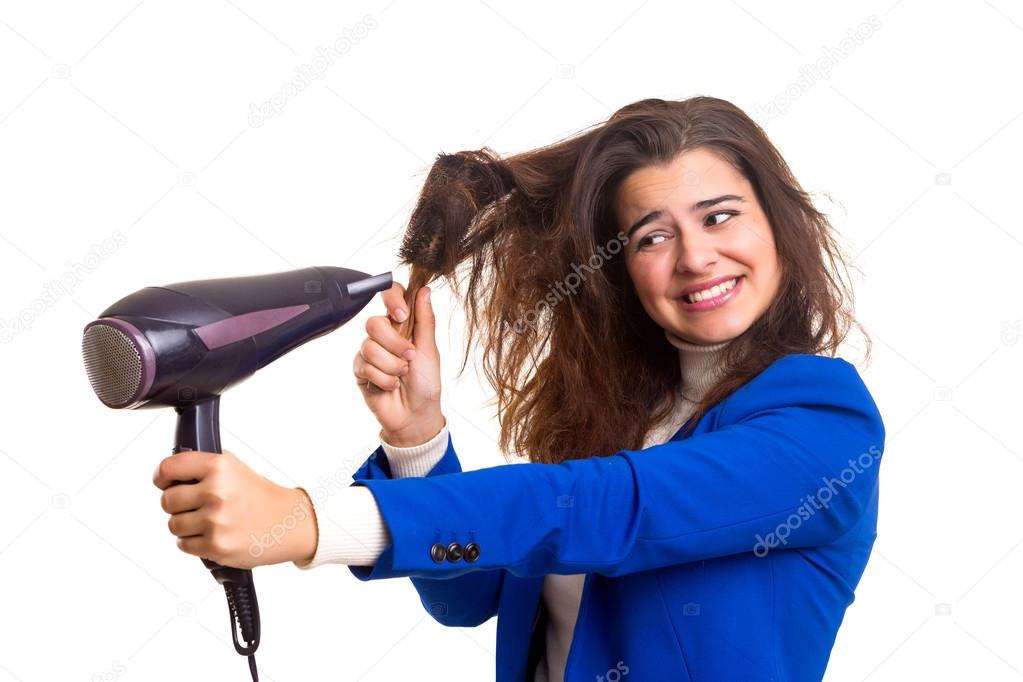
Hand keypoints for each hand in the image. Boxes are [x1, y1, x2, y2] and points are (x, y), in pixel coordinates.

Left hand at [152, 450, 317, 568]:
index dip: (162, 477)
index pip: (169, 468)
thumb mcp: (235, 468)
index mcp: (219, 467)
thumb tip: (171, 471)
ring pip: (173, 524)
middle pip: (167, 500)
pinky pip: (183, 544)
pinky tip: (213, 534)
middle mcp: (216, 491)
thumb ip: (204, 466)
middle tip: (196, 505)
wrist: (288, 522)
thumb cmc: (260, 496)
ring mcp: (215, 521)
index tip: (165, 482)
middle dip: (177, 504)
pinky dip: (194, 542)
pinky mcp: (215, 546)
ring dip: (186, 525)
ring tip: (209, 522)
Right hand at [353, 281, 444, 446]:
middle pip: (374, 322)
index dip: (392, 299)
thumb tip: (424, 289)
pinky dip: (383, 379)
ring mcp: (369, 352)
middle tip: (409, 358)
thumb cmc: (426, 383)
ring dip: (391, 366)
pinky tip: (390, 386)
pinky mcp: (360, 371)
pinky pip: (364, 366)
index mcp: (402, 324)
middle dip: (395, 344)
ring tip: (402, 376)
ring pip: (369, 347)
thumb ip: (425, 320)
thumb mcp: (429, 350)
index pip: (391, 296)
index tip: (402, 315)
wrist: (415, 415)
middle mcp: (383, 335)